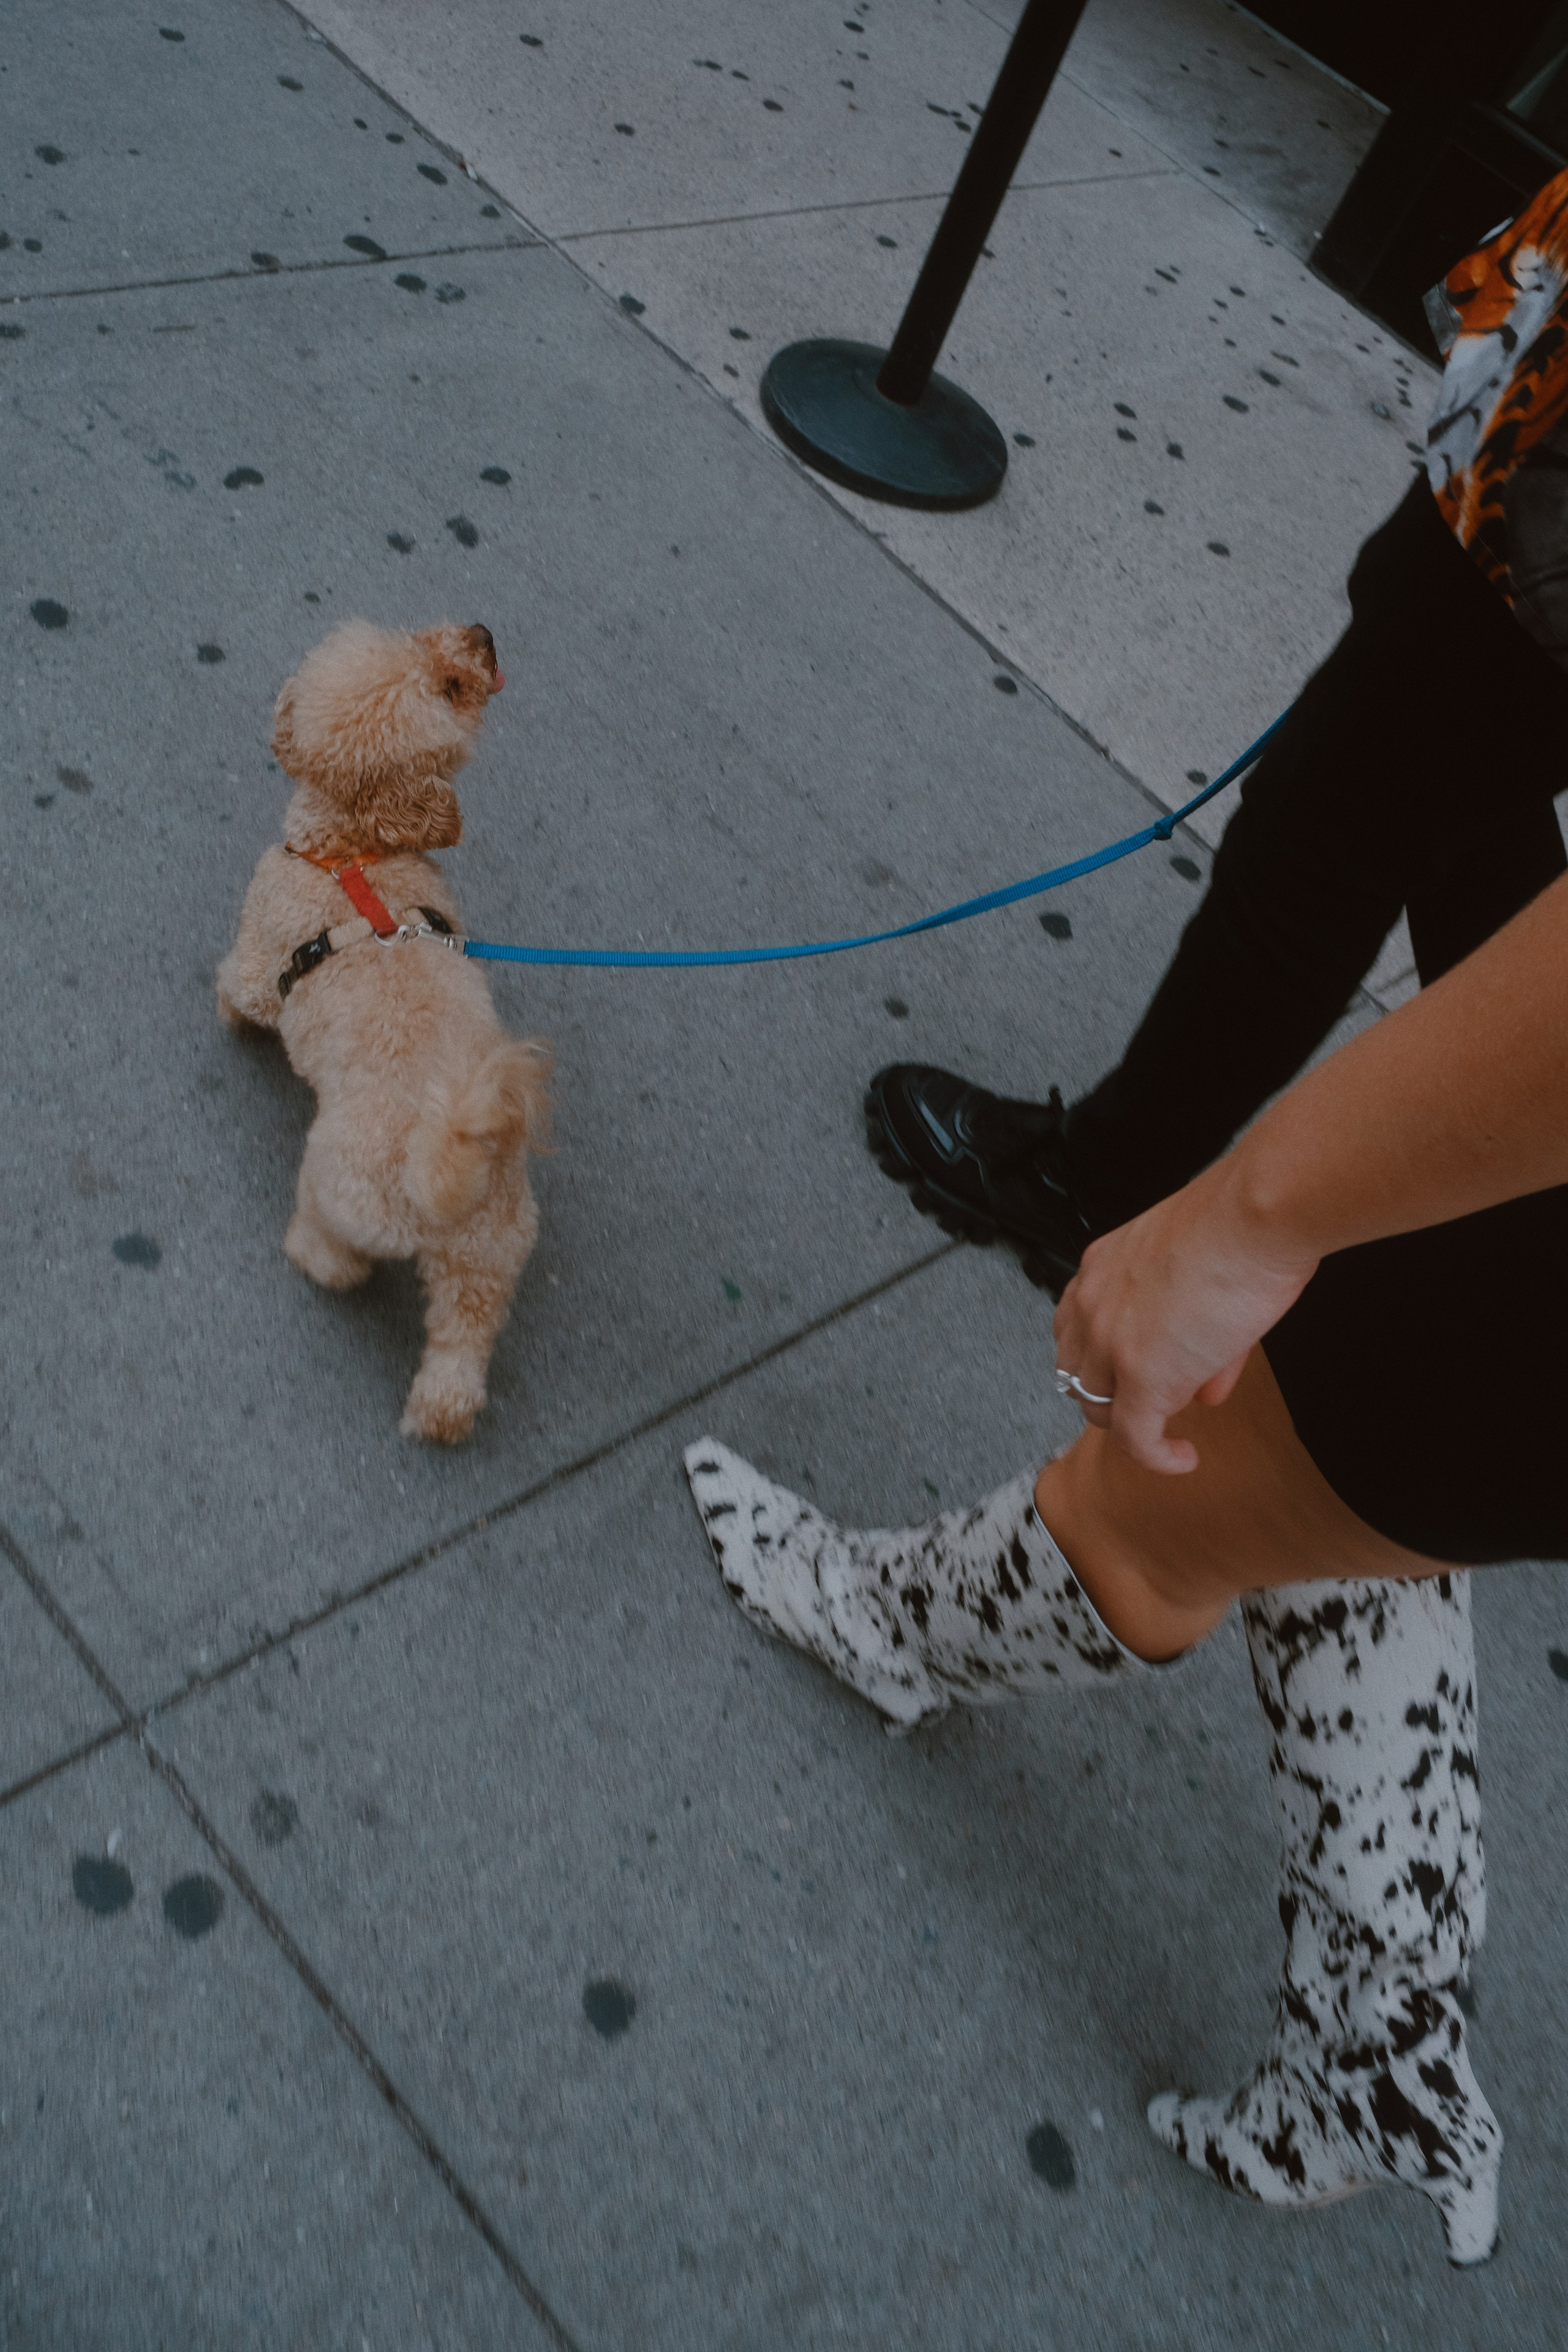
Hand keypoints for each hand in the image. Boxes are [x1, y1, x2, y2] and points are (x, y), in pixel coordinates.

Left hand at [1051, 1164, 1318, 1473]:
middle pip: (1078, 1374)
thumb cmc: (1241, 1226)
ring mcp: (1111, 1345)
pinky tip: (1183, 1456)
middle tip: (1152, 1401)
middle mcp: (1092, 1305)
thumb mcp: (1200, 1273)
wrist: (1255, 1216)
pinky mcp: (1142, 1379)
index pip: (1076, 1329)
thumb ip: (1194, 1334)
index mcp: (1100, 1269)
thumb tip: (1207, 1390)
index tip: (1130, 1372)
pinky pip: (1135, 1440)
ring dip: (1131, 1423)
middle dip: (1111, 1393)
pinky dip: (1157, 1457)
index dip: (1102, 1358)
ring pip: (1098, 1410)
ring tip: (1171, 1423)